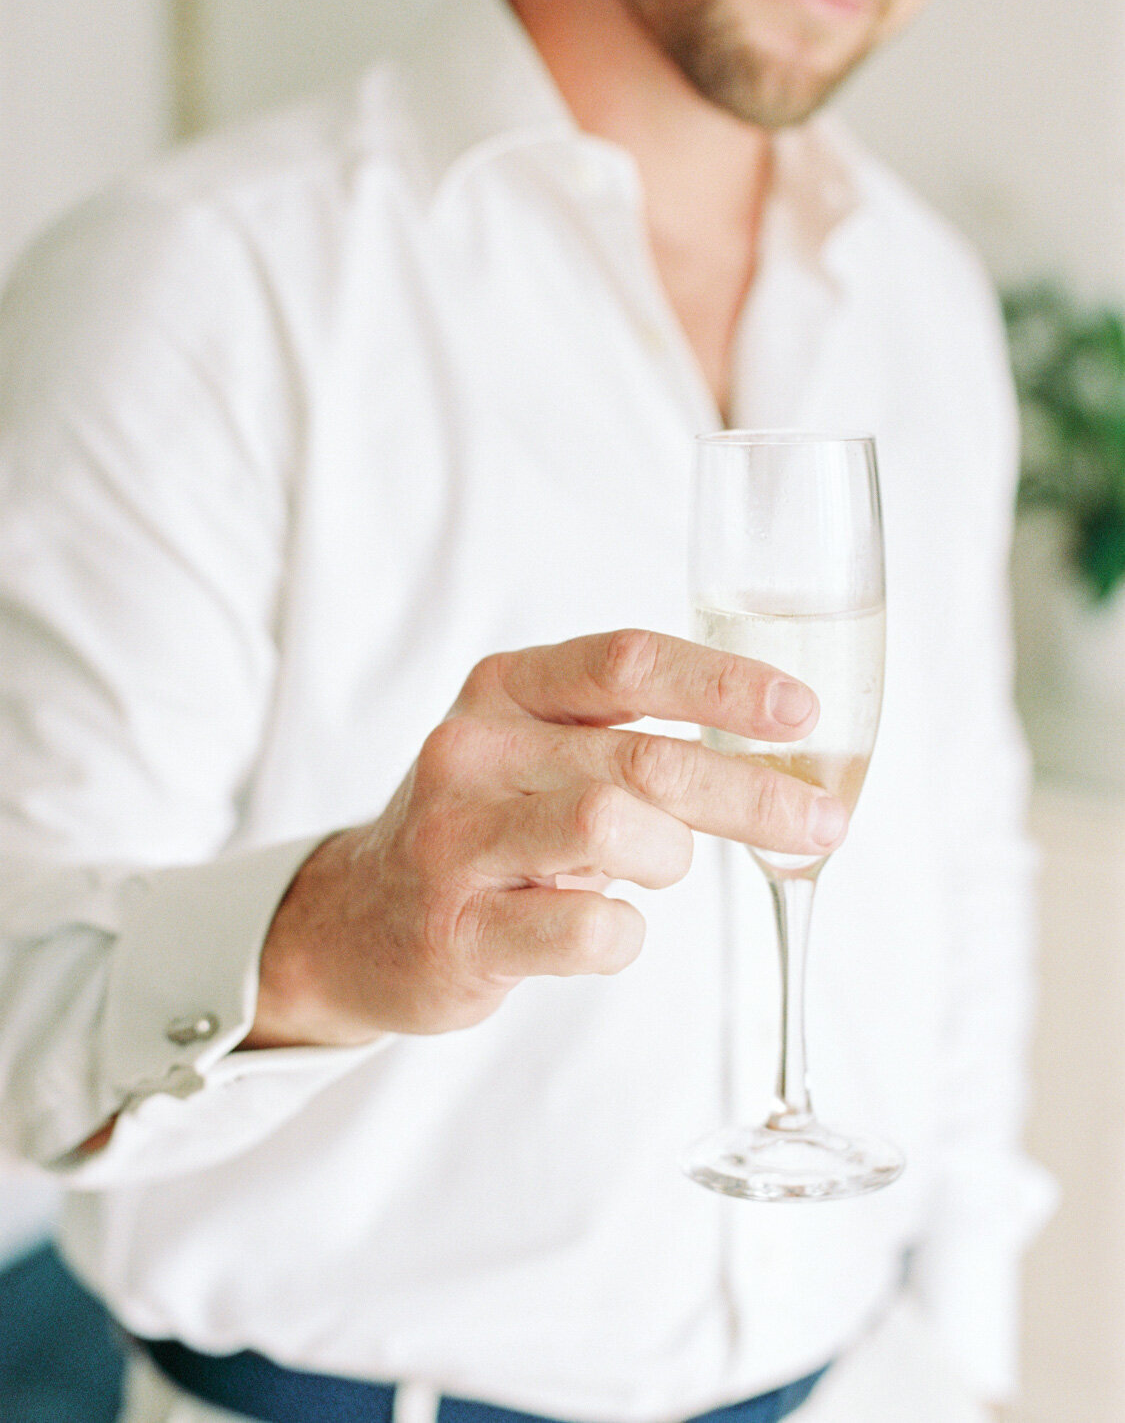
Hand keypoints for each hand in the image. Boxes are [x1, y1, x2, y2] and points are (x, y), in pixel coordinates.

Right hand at [247, 629, 845, 1047]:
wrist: (358, 920)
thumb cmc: (485, 827)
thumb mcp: (536, 751)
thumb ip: (629, 736)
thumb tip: (780, 749)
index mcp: (504, 689)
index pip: (627, 662)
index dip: (723, 683)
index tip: (802, 710)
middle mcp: (471, 750)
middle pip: (641, 758)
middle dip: (751, 792)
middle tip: (822, 821)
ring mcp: (456, 842)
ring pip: (612, 828)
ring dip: (669, 858)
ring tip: (655, 870)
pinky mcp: (457, 932)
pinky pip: (588, 930)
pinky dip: (625, 934)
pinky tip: (603, 927)